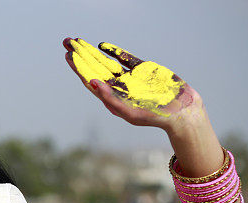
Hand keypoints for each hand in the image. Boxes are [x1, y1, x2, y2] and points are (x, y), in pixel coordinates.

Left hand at [63, 38, 203, 130]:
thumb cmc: (154, 116)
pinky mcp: (143, 69)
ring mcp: (130, 77)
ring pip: (106, 61)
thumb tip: (92, 82)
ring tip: (77, 41)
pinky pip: (125, 58)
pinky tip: (102, 46)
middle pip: (94, 67)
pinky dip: (113, 52)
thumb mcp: (129, 112)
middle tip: (66, 42)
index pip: (90, 79)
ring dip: (92, 52)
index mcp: (112, 97)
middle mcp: (118, 86)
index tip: (69, 55)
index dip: (79, 67)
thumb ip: (110, 98)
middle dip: (80, 55)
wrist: (181, 111)